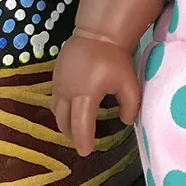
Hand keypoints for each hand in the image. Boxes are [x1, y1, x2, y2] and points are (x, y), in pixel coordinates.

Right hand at [51, 33, 141, 155]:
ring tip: (75, 129)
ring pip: (56, 111)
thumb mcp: (129, 83)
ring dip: (64, 123)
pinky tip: (71, 110)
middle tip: (82, 143)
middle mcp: (67, 91)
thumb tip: (127, 122)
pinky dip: (61, 110)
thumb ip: (131, 105)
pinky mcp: (55, 76)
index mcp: (85, 94)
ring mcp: (58, 83)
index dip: (83, 140)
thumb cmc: (115, 58)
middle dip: (72, 134)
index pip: (81, 123)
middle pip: (64, 121)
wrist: (98, 33)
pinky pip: (55, 99)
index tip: (86, 152)